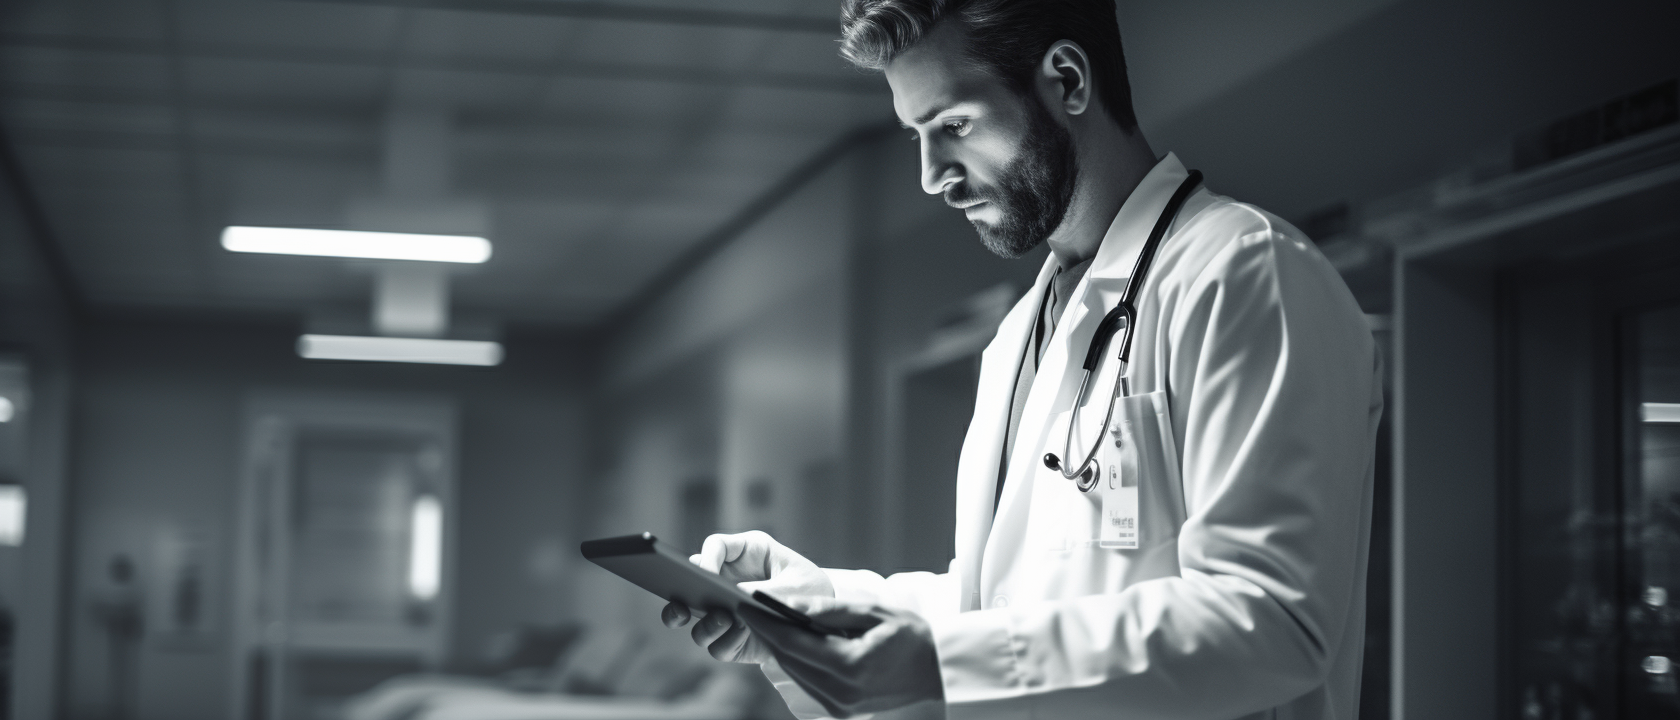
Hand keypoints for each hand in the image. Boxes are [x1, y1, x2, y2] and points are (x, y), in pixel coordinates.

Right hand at [660, 531, 833, 662]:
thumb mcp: (800, 583)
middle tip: (683, 602)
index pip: (715, 547)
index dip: (707, 559)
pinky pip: (718, 645)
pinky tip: (742, 635)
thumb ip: (771, 589)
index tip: (707, 574)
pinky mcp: (733, 638)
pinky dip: (726, 642)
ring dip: (705, 623)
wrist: (825, 622)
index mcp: (746, 553)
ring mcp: (727, 610)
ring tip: (724, 619)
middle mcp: (729, 581)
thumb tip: (741, 596)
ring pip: (697, 619)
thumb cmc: (811, 589)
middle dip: (680, 592)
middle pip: (690, 582)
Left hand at [738, 597, 942, 717]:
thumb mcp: (871, 612)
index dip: (765, 623)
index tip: (743, 604)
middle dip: (769, 633)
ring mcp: (840, 707)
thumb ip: (828, 610)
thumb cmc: (909, 634)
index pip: (793, 644)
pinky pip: (808, 682)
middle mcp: (841, 693)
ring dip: (782, 648)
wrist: (937, 669)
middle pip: (789, 660)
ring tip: (769, 620)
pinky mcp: (840, 711)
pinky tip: (796, 642)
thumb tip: (787, 605)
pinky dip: (799, 661)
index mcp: (851, 666)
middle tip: (750, 608)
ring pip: (795, 672)